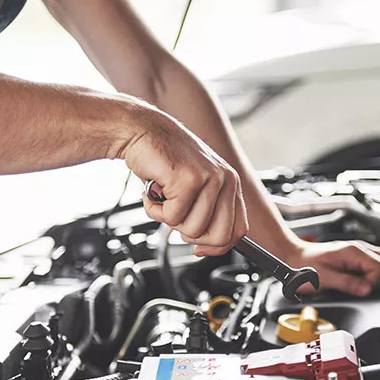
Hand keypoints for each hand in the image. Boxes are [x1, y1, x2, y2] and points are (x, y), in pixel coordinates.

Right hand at [124, 110, 247, 254]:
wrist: (141, 131)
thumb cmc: (165, 161)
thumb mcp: (195, 188)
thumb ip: (207, 213)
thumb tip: (206, 247)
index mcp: (231, 183)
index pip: (238, 231)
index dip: (217, 246)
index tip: (199, 248)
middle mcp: (226, 179)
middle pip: (219, 237)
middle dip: (191, 235)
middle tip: (176, 215)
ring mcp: (210, 178)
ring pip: (193, 230)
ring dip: (169, 219)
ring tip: (163, 197)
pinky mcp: (189, 179)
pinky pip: (172, 217)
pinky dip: (155, 209)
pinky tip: (153, 189)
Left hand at [284, 240, 379, 296]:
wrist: (292, 258)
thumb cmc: (303, 266)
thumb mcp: (324, 279)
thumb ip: (347, 284)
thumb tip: (367, 290)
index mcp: (354, 252)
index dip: (375, 283)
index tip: (361, 290)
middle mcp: (360, 249)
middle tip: (363, 287)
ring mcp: (359, 252)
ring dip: (378, 277)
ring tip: (360, 284)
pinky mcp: (356, 258)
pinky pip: (375, 265)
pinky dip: (373, 275)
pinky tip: (359, 281)